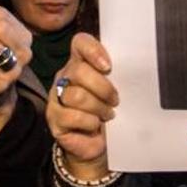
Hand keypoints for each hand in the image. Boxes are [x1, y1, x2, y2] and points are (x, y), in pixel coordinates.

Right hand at [46, 33, 117, 181]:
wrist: (95, 143)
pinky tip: (95, 125)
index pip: (80, 43)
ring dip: (98, 107)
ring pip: (77, 95)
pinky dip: (89, 122)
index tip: (109, 67)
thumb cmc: (107, 113)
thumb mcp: (113, 92)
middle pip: (79, 71)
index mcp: (80, 63)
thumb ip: (116, 77)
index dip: (94, 51)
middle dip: (103, 88)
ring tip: (107, 114)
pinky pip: (72, 116)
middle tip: (115, 100)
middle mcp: (65, 76)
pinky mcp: (54, 117)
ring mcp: (56, 97)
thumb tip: (132, 72)